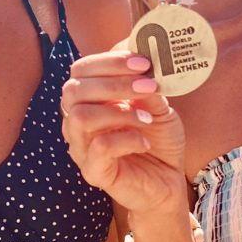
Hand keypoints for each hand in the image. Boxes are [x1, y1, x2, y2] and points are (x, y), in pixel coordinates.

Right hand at [61, 50, 187, 214]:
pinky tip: (145, 143)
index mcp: (89, 100)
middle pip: (73, 89)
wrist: (168, 180)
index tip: (143, 63)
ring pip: (80, 117)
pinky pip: (99, 147)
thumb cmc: (158, 139)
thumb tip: (144, 62)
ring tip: (147, 118)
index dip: (109, 61)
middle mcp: (77, 121)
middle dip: (113, 82)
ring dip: (118, 111)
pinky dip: (127, 139)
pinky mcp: (93, 172)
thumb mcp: (158, 106)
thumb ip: (147, 86)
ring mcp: (82, 147)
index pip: (81, 70)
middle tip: (148, 85)